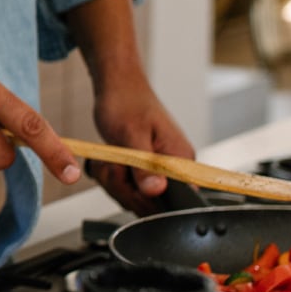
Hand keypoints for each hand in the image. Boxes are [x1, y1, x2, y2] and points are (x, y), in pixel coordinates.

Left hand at [90, 75, 193, 214]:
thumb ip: (144, 166)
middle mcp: (175, 170)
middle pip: (149, 204)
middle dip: (122, 186)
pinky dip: (112, 178)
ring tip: (110, 157)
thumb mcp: (131, 135)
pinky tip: (109, 161)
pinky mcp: (145, 172)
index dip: (146, 199)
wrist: (117, 87)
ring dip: (114, 181)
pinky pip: (127, 189)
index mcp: (181, 160)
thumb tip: (156, 191)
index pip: (174, 201)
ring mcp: (160, 172)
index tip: (128, 180)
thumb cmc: (126, 102)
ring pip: (133, 198)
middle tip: (113, 162)